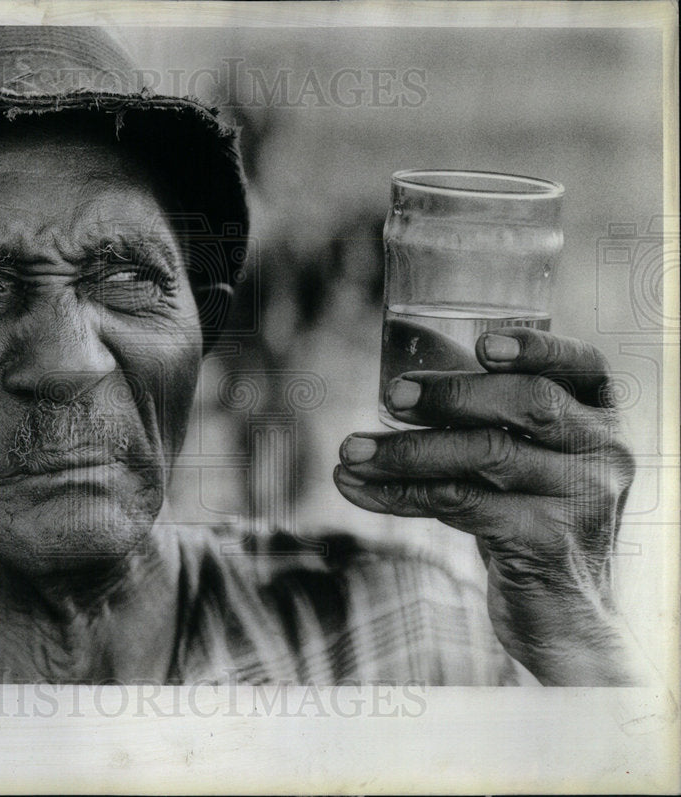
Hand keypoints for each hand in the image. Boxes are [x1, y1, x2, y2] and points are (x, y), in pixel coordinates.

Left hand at [333, 327, 650, 684]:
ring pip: (486, 456)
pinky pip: (461, 504)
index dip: (536, 346)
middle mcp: (605, 453)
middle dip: (452, 394)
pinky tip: (357, 489)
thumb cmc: (526, 512)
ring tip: (349, 452)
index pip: (583, 364)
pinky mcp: (546, 545)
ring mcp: (581, 501)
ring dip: (405, 451)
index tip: (482, 342)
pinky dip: (400, 493)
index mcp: (601, 417)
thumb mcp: (520, 458)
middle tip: (390, 397)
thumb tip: (401, 358)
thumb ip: (480, 410)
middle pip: (530, 403)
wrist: (562, 613)